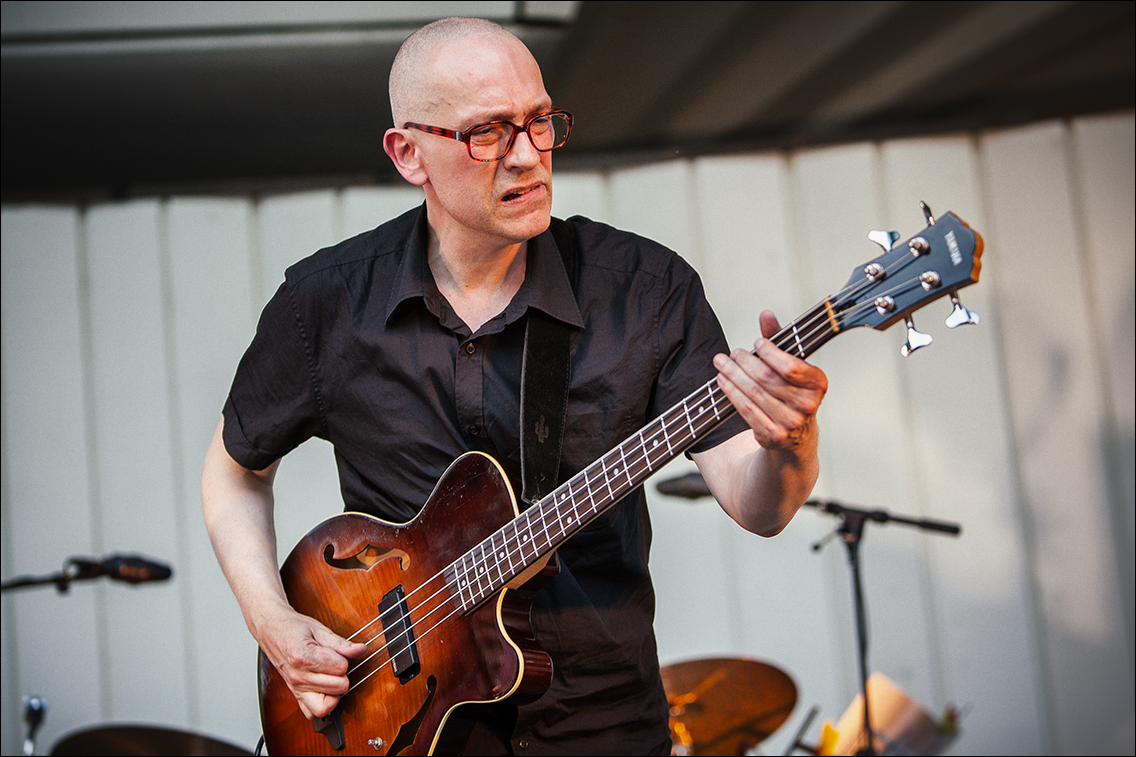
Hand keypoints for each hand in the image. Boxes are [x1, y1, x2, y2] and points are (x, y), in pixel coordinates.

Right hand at [257, 604, 369, 719]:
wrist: (271, 629)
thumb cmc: (294, 628)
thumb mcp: (319, 629)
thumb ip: (341, 643)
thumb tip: (361, 649)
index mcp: (303, 656)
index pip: (340, 667)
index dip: (344, 658)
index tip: (336, 652)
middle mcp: (298, 676)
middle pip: (338, 686)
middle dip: (342, 674)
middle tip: (335, 663)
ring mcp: (295, 688)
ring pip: (327, 705)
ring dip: (335, 691)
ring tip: (332, 677)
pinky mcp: (295, 695)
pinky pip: (312, 714)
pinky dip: (322, 705)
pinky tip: (325, 690)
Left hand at [712, 311, 827, 451]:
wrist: (796, 437)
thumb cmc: (792, 392)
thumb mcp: (791, 366)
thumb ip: (779, 340)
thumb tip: (766, 314)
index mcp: (818, 383)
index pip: (791, 366)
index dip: (771, 353)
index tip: (757, 343)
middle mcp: (807, 405)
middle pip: (767, 379)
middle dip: (745, 363)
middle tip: (732, 353)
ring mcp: (791, 423)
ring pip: (754, 394)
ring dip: (733, 376)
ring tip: (721, 364)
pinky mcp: (774, 435)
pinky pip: (747, 410)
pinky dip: (732, 393)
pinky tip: (723, 382)